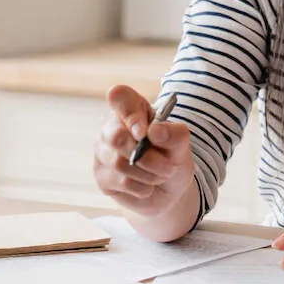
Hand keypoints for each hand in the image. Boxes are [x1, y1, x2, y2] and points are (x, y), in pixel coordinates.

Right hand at [93, 85, 195, 216]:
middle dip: (148, 156)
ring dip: (149, 173)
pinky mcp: (102, 176)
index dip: (130, 114)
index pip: (119, 96)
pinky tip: (148, 185)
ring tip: (161, 175)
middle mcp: (112, 127)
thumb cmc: (172, 156)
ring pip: (119, 162)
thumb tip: (154, 131)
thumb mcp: (182, 144)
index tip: (145, 133)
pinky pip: (121, 181)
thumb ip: (174, 133)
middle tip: (168, 165)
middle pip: (116, 137)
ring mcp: (103, 152)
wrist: (169, 188)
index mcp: (132, 109)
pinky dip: (143, 186)